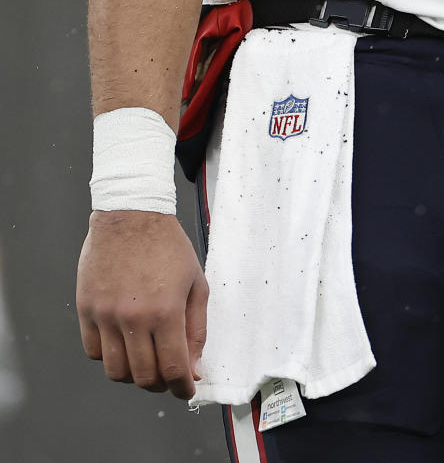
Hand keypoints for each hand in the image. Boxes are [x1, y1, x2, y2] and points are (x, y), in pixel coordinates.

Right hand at [77, 210, 207, 399]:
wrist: (131, 214)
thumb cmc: (167, 245)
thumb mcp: (195, 282)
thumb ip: (196, 328)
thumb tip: (194, 366)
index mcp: (165, 311)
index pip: (172, 369)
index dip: (182, 387)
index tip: (186, 389)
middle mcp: (133, 317)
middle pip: (144, 376)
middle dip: (160, 384)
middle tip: (168, 376)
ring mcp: (106, 315)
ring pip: (116, 371)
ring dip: (133, 375)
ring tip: (145, 361)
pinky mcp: (86, 309)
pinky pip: (94, 352)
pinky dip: (109, 356)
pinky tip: (123, 343)